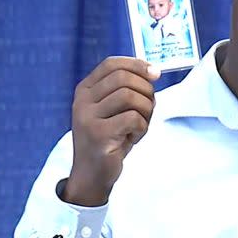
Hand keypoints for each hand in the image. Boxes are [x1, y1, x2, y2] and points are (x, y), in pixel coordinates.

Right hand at [63, 57, 159, 205]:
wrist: (92, 174)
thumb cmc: (109, 139)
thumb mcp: (113, 109)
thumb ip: (127, 89)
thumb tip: (153, 72)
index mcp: (85, 90)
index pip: (111, 64)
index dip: (136, 64)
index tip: (155, 74)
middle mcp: (82, 100)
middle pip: (123, 78)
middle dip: (146, 91)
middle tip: (148, 109)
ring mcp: (87, 117)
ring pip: (130, 96)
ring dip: (145, 111)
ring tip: (140, 125)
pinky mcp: (98, 135)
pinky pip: (133, 118)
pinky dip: (142, 128)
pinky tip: (133, 138)